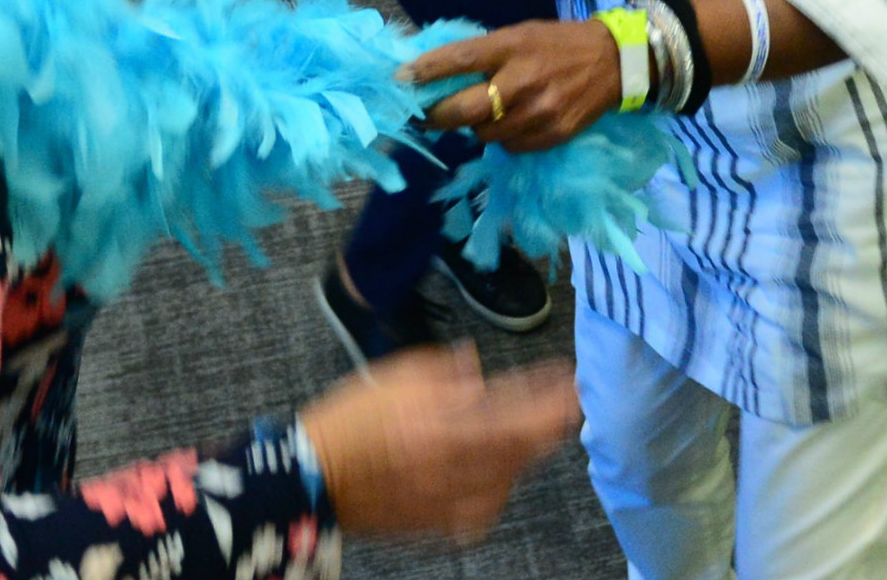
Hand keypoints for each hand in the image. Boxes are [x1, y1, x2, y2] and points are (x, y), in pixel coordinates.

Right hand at [300, 344, 578, 538]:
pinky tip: (505, 467)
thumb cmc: (348, 420)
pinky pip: (488, 502)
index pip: (516, 411)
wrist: (316, 476)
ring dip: (531, 449)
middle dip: (551, 421)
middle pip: (523, 447)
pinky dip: (503, 481)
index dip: (549, 396)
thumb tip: (475, 366)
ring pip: (511, 475)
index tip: (570, 379)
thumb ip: (442, 371)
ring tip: (541, 426)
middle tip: (569, 401)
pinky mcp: (442, 520)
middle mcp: (458, 468)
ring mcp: (453, 500)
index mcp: (446, 427)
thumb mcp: (394, 377)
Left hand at [405, 19, 620, 151]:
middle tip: (424, 117)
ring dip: (474, 128)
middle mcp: (523, 79)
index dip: (424, 71)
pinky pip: (511, 147)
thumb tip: (433, 70)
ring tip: (482, 115)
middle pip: (464, 109)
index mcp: (510, 46)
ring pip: (484, 134)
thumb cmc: (555, 44)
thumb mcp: (518, 34)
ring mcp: (540, 110)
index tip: (399, 80)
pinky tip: (511, 124)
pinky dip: (503, 139)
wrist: (614, 62)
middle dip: (436, 117)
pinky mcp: (554, 134)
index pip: (458, 59)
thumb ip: (482, 52)